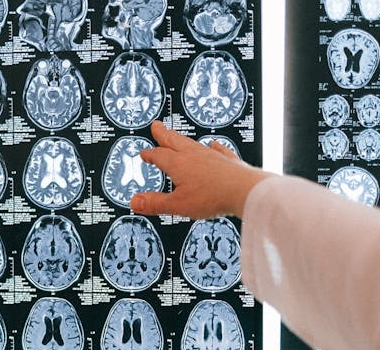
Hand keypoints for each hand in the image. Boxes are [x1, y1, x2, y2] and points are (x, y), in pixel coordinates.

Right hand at [130, 121, 271, 218]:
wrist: (244, 190)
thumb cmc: (213, 196)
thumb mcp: (178, 205)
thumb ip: (155, 203)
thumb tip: (135, 202)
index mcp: (178, 164)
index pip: (159, 156)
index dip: (150, 154)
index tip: (144, 153)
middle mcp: (194, 155)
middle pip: (174, 141)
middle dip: (163, 135)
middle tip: (156, 126)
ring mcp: (212, 156)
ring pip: (192, 143)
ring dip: (182, 138)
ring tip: (178, 135)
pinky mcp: (228, 160)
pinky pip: (218, 149)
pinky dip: (213, 147)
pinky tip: (214, 145)